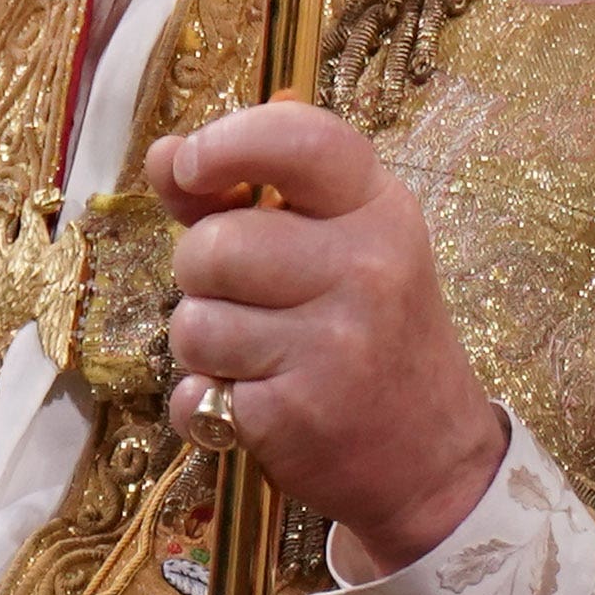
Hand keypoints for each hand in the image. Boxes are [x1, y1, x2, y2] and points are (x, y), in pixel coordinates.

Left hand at [153, 101, 507, 573]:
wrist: (430, 456)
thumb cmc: (370, 333)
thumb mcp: (336, 245)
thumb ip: (243, 197)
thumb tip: (164, 155)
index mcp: (377, 208)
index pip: (298, 138)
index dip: (224, 144)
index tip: (190, 167)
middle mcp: (366, 267)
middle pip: (215, 245)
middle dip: (202, 274)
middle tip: (245, 298)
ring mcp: (335, 343)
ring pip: (194, 323)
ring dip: (204, 344)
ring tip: (257, 356)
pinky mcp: (298, 412)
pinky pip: (195, 392)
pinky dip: (207, 404)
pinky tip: (257, 403)